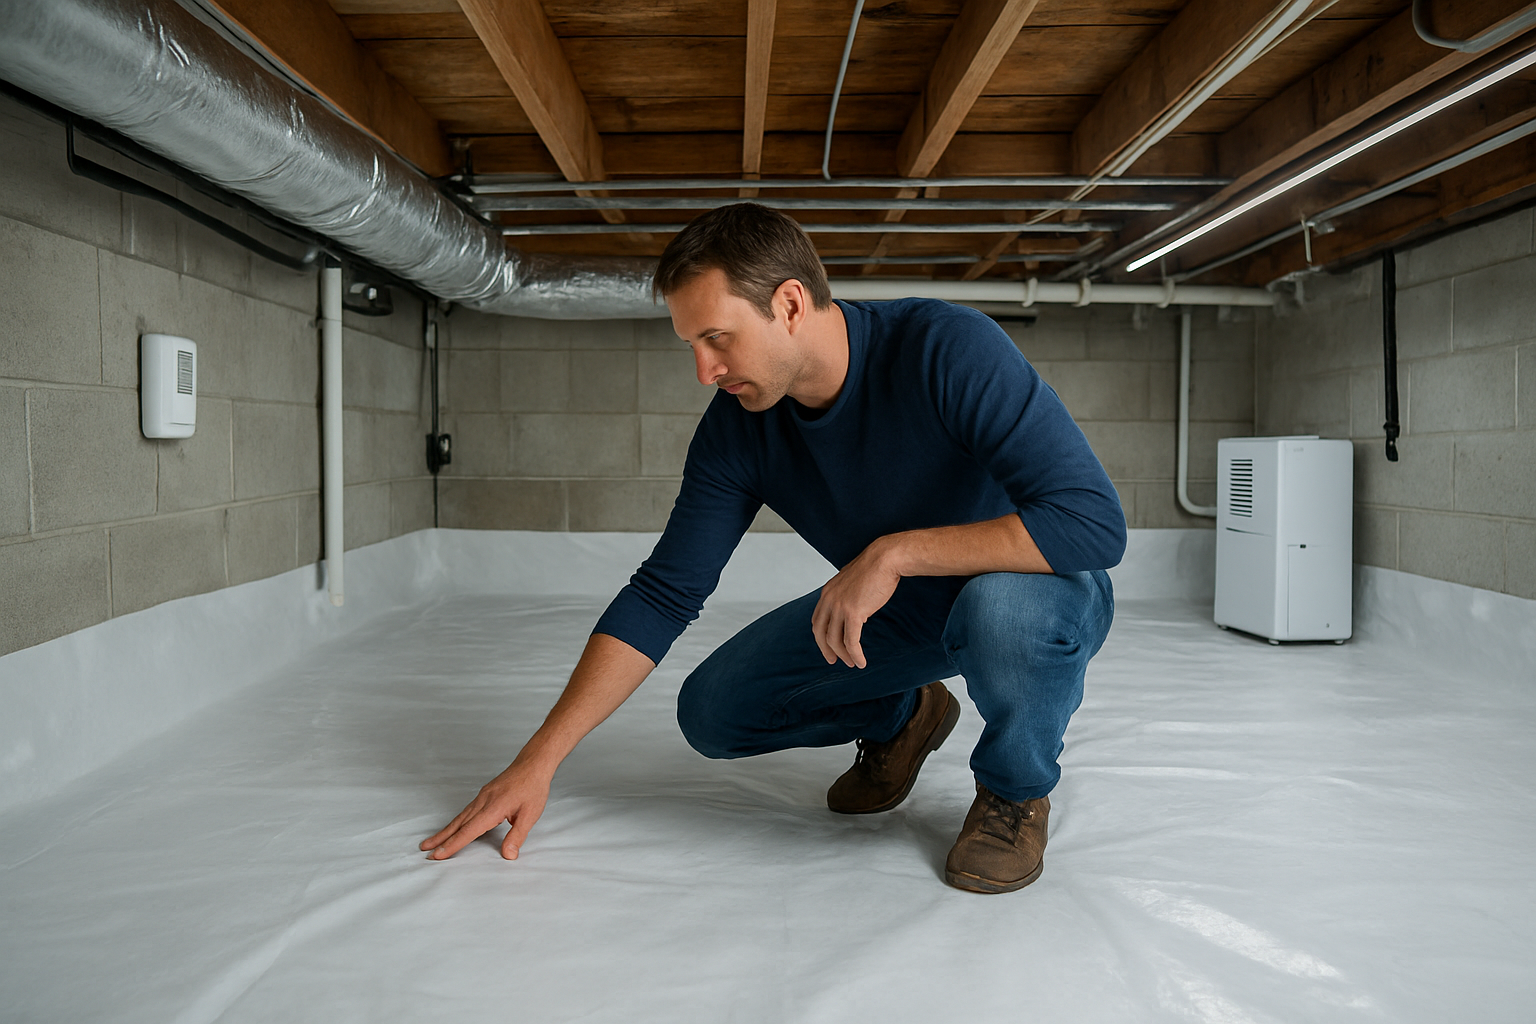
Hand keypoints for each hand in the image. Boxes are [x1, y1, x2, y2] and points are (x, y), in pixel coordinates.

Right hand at [419, 759, 551, 860]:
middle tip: (425, 851)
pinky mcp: (484, 794)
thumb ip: (517, 836)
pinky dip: (456, 822)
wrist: (532, 764)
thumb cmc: (532, 788)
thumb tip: (508, 855)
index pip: (468, 831)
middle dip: (440, 839)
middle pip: (457, 824)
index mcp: (492, 808)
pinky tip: (453, 827)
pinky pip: (466, 811)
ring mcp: (481, 797)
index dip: (453, 845)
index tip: (438, 855)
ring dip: (445, 831)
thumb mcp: (530, 815)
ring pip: (460, 817)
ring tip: (431, 842)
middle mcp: (482, 802)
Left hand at [812, 538, 901, 669]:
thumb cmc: (875, 568)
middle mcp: (829, 599)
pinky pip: (851, 641)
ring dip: (843, 655)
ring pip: (835, 640)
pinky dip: (855, 654)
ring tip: (852, 663)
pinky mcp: (853, 612)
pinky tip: (861, 662)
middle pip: (820, 632)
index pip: (817, 620)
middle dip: (826, 649)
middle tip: (834, 660)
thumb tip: (854, 611)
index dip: (821, 636)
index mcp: (827, 592)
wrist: (885, 558)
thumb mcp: (853, 582)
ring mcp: (840, 606)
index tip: (828, 646)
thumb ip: (848, 596)